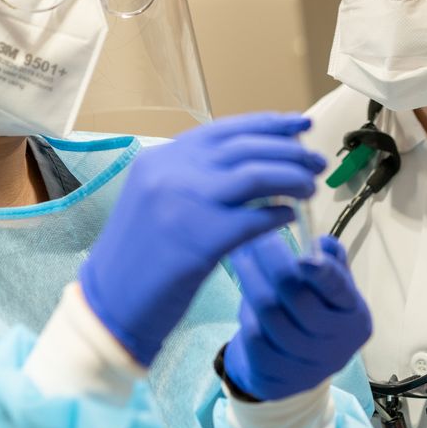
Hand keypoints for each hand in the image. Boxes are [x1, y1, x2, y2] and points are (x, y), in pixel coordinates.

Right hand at [80, 113, 326, 365]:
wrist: (110, 303)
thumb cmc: (139, 256)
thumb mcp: (156, 200)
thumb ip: (194, 178)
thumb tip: (251, 164)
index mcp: (161, 158)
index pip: (224, 130)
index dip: (268, 124)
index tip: (299, 124)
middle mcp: (171, 171)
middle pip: (246, 148)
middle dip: (289, 151)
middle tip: (316, 161)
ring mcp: (184, 202)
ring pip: (256, 176)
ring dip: (291, 178)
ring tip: (311, 187)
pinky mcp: (200, 237)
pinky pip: (255, 219)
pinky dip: (279, 215)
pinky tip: (291, 218)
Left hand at [224, 233, 371, 400]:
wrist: (295, 366)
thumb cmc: (315, 315)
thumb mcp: (330, 290)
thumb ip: (330, 263)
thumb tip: (321, 244)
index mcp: (355, 318)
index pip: (339, 291)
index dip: (322, 274)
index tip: (303, 256)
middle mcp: (337, 346)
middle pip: (299, 300)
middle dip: (272, 262)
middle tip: (253, 239)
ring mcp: (308, 369)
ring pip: (272, 317)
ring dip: (251, 281)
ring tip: (241, 258)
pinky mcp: (280, 382)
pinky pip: (255, 341)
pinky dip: (247, 314)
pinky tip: (244, 296)